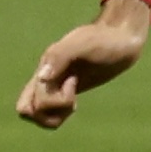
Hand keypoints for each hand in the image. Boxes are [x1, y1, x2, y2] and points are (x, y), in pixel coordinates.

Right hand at [17, 0, 150, 128]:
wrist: (122, 37)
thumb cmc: (104, 38)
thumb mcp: (83, 43)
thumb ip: (60, 56)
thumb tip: (41, 78)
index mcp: (45, 69)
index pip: (28, 102)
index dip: (50, 101)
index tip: (72, 81)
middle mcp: (46, 79)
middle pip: (28, 111)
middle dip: (49, 112)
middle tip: (71, 98)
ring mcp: (56, 85)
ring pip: (39, 114)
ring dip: (56, 114)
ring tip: (73, 101)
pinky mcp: (69, 90)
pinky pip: (54, 111)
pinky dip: (62, 112)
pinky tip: (75, 102)